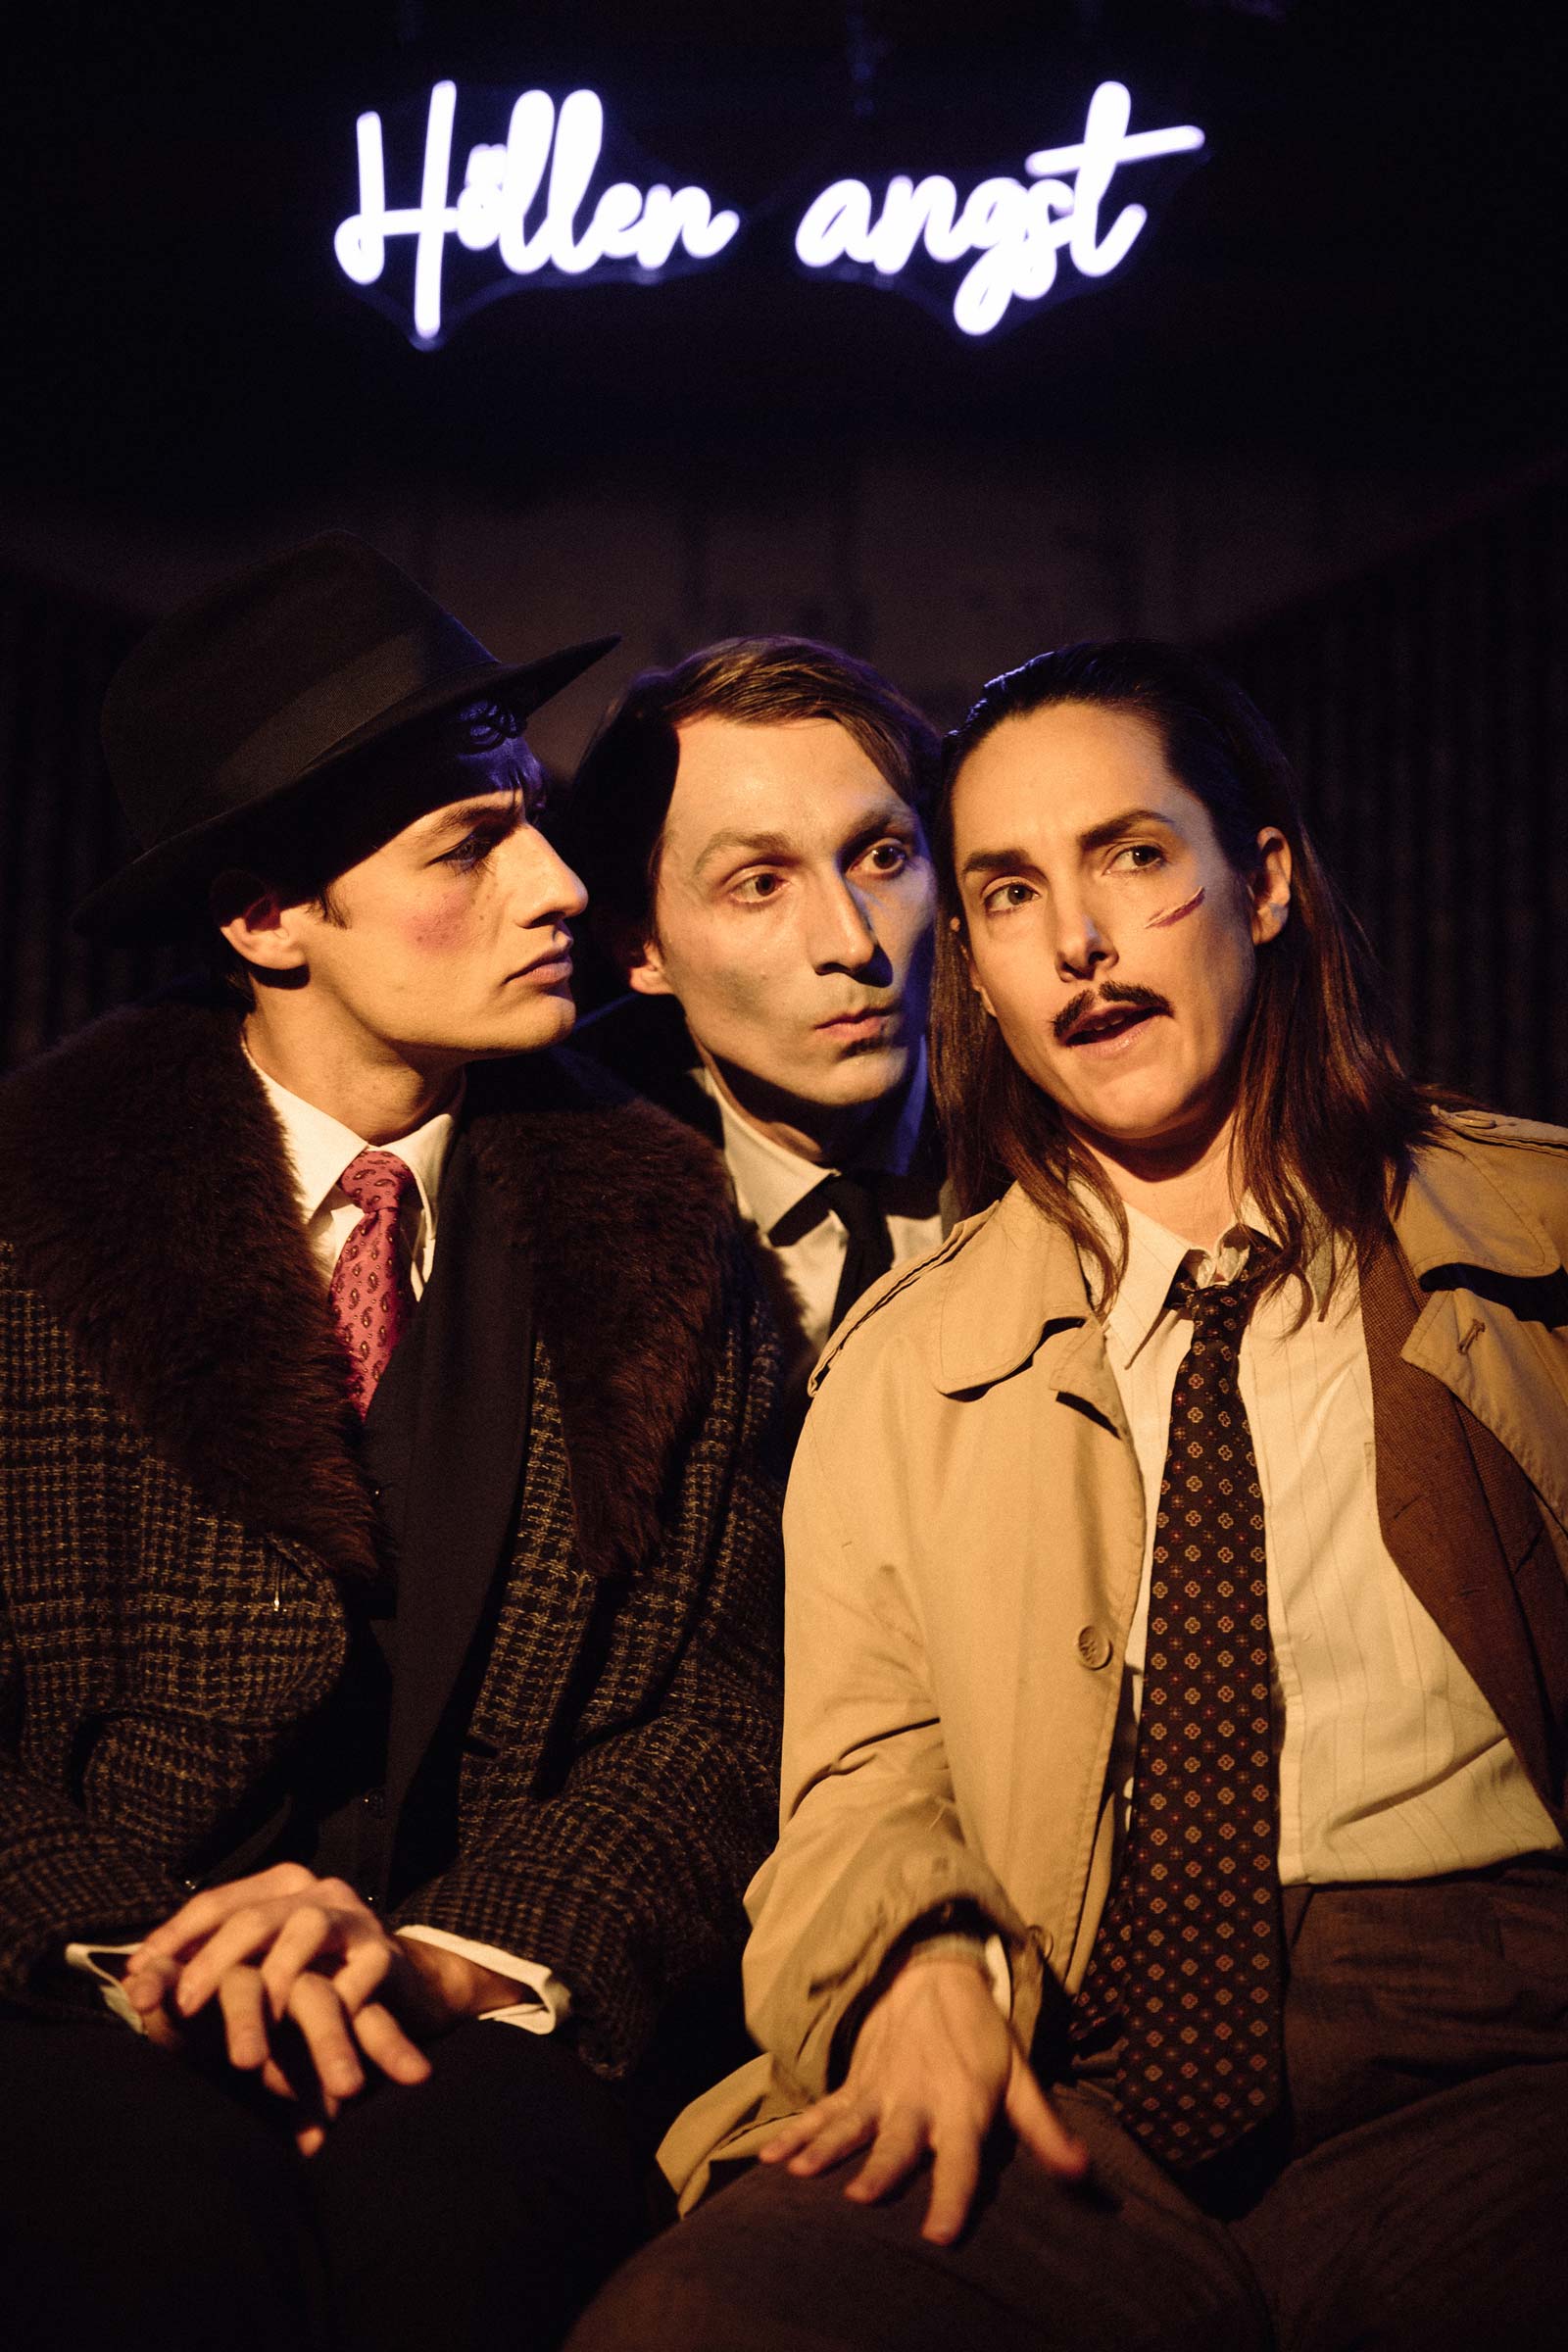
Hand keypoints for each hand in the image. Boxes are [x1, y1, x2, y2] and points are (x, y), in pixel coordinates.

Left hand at [123, 1865, 439, 2148]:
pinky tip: (304, 2045)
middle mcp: (316, 1892)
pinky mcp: (385, 1954)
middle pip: (255, 1917)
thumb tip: (133, 1985)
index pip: (215, 1903)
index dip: (172, 1939)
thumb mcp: (259, 1974)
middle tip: (180, 2008)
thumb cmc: (315, 1984)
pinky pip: (354, 1977)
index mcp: (280, 1887)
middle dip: (212, 1964)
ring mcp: (354, 1918)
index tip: (136, 1979)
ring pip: (305, 1932)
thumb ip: (204, 1972)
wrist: (404, 1991)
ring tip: (248, 2028)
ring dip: (272, 1983)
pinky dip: (329, 2010)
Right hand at [758, 1955, 1087, 2243]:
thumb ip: (1044, 2130)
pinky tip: (772, 2156)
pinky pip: (823, 2110)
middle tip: (858, 2196)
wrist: (933, 1971)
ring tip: (801, 2172)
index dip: (951, 2197)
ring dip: (827, 2148)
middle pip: (897, 2142)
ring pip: (851, 2123)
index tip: (938, 2235)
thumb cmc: (981, 2034)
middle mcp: (918, 2100)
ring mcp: (881, 2089)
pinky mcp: (855, 2081)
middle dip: (879, 2169)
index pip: (960, 2161)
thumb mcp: (1020, 2077)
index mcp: (963, 2106)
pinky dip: (797, 2131)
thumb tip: (1083, 2173)